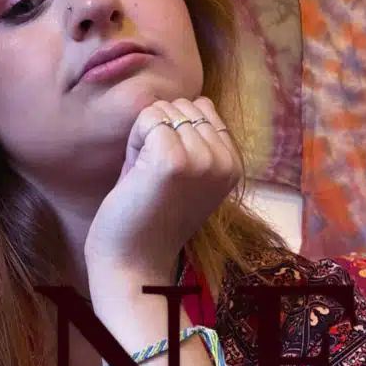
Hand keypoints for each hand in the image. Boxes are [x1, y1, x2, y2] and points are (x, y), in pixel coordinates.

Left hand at [83, 96, 242, 279]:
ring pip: (163, 110)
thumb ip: (194, 139)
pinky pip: (147, 118)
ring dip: (143, 139)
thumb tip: (194, 100)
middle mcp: (224, 161)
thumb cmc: (148, 218)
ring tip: (145, 179)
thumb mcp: (185, 174)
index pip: (201, 107)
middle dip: (157, 134)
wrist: (132, 265)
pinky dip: (132, 142)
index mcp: (233, 164)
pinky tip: (135, 175)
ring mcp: (202, 160)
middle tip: (151, 179)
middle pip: (181, 105)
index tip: (165, 174)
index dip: (172, 133)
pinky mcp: (174, 161)